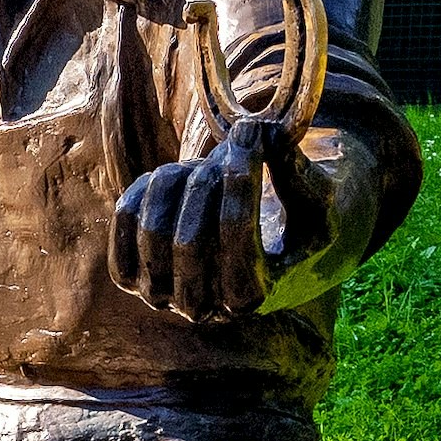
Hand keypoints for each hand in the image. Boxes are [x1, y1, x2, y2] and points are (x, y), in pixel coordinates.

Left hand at [111, 114, 331, 323]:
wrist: (257, 252)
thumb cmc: (295, 225)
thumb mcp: (316, 204)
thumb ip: (300, 176)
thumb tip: (265, 136)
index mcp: (252, 298)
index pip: (235, 238)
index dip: (240, 180)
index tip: (250, 132)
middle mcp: (202, 308)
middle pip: (188, 239)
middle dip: (208, 181)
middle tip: (228, 148)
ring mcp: (159, 296)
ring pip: (152, 229)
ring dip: (176, 179)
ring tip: (203, 164)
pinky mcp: (128, 275)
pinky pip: (124, 220)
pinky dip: (145, 188)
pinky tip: (174, 176)